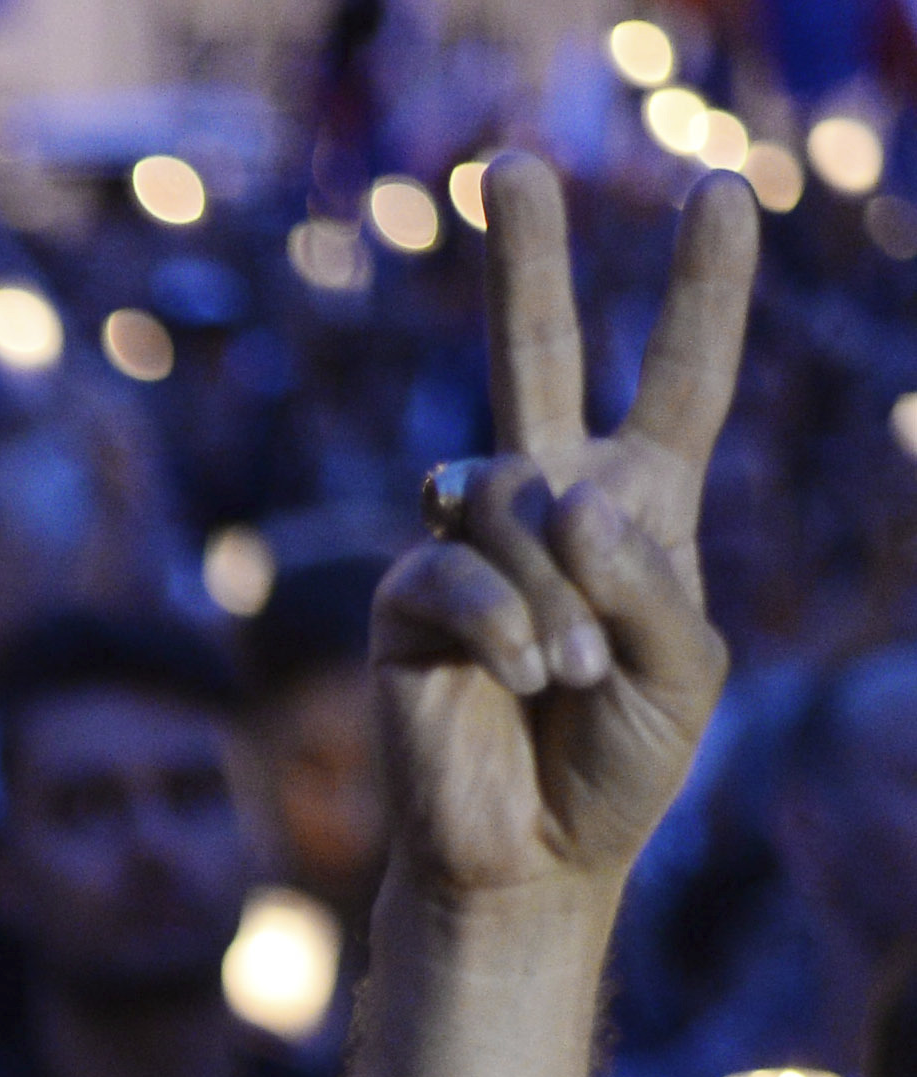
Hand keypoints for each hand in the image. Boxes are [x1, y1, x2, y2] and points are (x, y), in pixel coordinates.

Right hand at [372, 159, 754, 910]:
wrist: (528, 857)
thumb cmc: (619, 764)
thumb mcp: (687, 670)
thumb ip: (647, 576)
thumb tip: (562, 496)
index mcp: (638, 507)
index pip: (680, 382)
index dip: (702, 294)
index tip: (721, 195)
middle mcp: (548, 505)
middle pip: (532, 356)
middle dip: (523, 260)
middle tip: (512, 166)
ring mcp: (468, 548)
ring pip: (510, 500)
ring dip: (557, 595)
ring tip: (574, 677)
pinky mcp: (406, 602)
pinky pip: (455, 573)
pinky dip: (505, 627)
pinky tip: (529, 680)